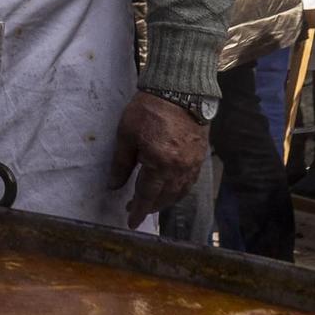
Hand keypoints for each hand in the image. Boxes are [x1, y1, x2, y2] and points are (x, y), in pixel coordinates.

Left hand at [108, 90, 209, 227]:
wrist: (180, 92)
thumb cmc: (147, 111)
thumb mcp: (126, 136)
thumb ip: (121, 164)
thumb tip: (114, 186)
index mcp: (160, 163)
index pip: (148, 195)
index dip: (139, 210)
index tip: (130, 222)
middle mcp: (180, 168)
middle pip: (165, 197)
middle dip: (150, 206)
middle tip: (134, 210)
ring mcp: (193, 164)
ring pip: (179, 192)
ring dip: (164, 201)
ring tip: (150, 203)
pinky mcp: (200, 157)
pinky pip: (189, 182)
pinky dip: (178, 190)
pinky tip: (169, 190)